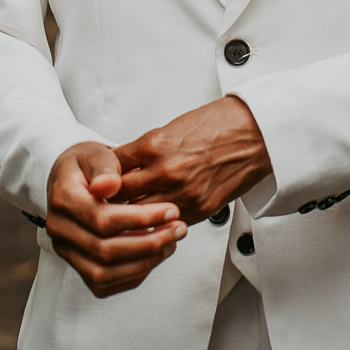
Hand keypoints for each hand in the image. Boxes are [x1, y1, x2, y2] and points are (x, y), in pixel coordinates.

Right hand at [46, 141, 186, 297]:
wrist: (74, 179)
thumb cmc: (90, 164)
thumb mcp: (97, 155)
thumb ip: (105, 168)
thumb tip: (108, 186)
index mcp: (62, 199)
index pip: (103, 219)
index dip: (141, 219)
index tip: (172, 210)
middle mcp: (59, 230)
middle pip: (105, 251)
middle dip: (148, 243)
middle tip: (179, 228)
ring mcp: (66, 252)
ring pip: (104, 273)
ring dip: (144, 262)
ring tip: (172, 241)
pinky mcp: (78, 268)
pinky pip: (106, 283)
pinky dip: (135, 273)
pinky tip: (157, 254)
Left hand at [113, 97, 271, 224]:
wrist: (254, 133)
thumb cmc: (216, 124)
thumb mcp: (171, 127)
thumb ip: (145, 150)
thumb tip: (123, 164)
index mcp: (154, 145)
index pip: (112, 169)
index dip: (101, 179)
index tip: (95, 185)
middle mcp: (165, 171)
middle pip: (120, 197)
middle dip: (109, 202)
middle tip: (99, 208)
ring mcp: (183, 193)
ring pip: (141, 216)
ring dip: (131, 219)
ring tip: (120, 222)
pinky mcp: (200, 209)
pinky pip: (168, 224)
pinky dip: (158, 225)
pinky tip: (151, 225)